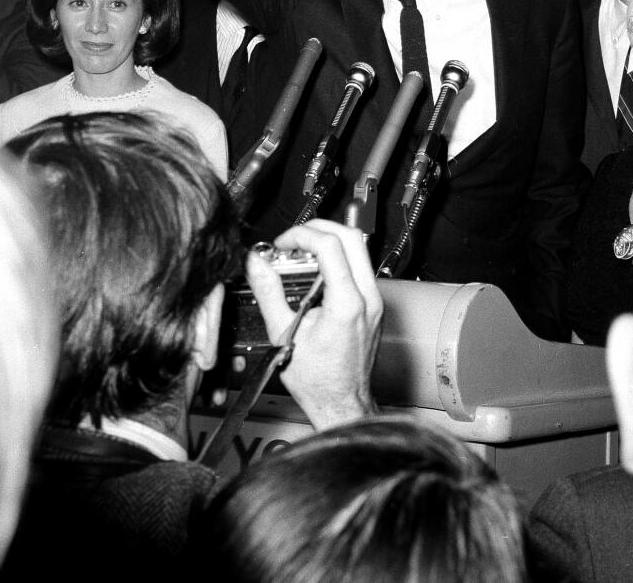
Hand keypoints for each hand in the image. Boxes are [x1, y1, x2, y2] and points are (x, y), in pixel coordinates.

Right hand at [246, 218, 381, 428]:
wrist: (342, 404)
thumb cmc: (318, 381)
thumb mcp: (283, 335)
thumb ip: (269, 293)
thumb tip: (257, 264)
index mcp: (347, 303)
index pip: (330, 245)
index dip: (302, 235)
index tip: (282, 244)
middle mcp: (368, 297)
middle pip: (352, 236)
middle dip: (319, 228)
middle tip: (293, 237)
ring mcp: (375, 300)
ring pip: (360, 249)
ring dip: (330, 241)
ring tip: (301, 252)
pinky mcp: (374, 305)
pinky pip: (360, 267)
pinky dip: (338, 258)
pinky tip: (315, 271)